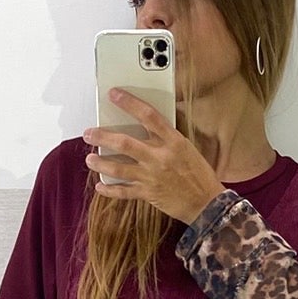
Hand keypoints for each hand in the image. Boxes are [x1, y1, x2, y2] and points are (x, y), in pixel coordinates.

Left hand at [83, 87, 226, 226]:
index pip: (148, 115)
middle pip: (125, 143)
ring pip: (118, 168)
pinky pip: (123, 192)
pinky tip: (100, 186)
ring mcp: (152, 176)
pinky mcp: (148, 194)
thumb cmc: (199, 176)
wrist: (207, 204)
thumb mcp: (187, 149)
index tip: (114, 94)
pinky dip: (109, 190)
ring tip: (90, 159)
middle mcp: (160, 157)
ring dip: (100, 163)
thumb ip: (166, 139)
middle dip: (103, 137)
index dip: (129, 103)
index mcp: (173, 142)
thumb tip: (144, 129)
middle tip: (89, 133)